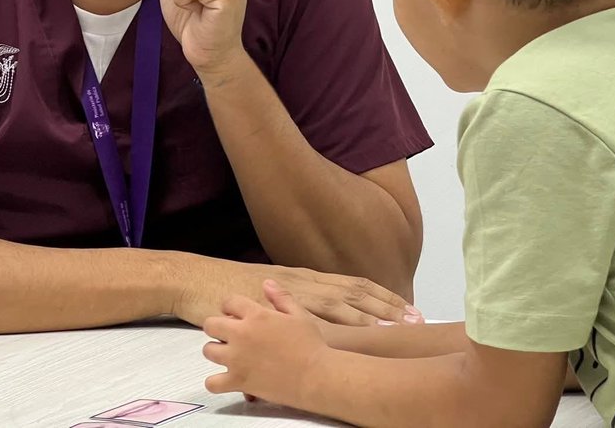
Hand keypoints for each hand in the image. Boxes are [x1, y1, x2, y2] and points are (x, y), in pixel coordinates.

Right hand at [172, 255, 422, 327]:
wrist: (198, 280)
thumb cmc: (232, 286)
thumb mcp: (274, 291)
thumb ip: (299, 301)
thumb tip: (323, 315)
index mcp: (307, 277)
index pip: (355, 285)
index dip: (384, 296)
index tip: (411, 308)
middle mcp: (305, 280)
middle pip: (355, 292)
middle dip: (387, 305)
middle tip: (416, 319)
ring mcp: (290, 293)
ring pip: (338, 303)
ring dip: (368, 315)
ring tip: (394, 329)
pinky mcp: (275, 308)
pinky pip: (307, 318)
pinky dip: (329, 326)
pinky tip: (345, 337)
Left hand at [202, 280, 327, 406]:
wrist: (315, 376)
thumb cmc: (311, 345)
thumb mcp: (299, 315)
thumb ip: (281, 297)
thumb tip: (266, 283)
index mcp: (256, 315)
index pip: (229, 302)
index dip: (231, 307)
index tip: (236, 314)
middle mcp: (241, 334)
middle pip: (210, 324)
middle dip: (217, 327)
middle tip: (229, 334)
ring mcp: (237, 359)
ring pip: (208, 351)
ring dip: (216, 351)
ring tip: (228, 355)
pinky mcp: (238, 381)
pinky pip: (212, 383)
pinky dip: (215, 382)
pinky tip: (225, 380)